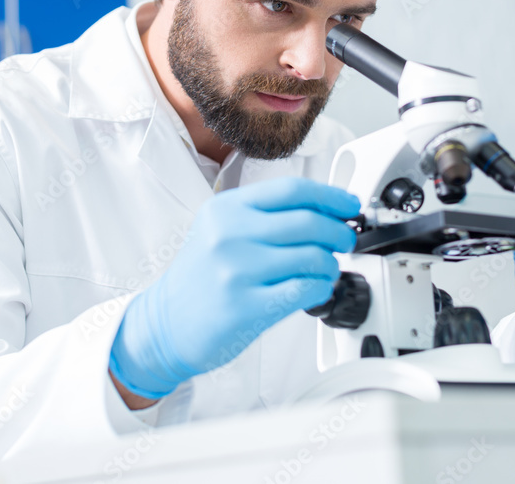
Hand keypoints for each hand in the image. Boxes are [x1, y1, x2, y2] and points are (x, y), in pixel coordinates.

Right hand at [109, 177, 359, 398]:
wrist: (166, 324)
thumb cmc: (200, 279)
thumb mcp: (218, 230)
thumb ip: (263, 216)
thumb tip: (323, 210)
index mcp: (225, 209)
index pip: (292, 190)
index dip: (331, 196)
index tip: (348, 206)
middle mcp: (229, 235)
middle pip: (309, 222)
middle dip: (339, 231)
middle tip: (345, 240)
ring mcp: (237, 271)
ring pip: (313, 257)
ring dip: (331, 264)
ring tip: (325, 269)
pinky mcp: (246, 307)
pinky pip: (305, 290)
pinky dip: (322, 288)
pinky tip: (315, 289)